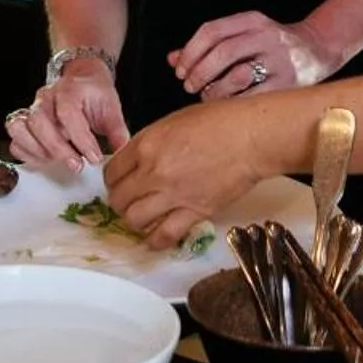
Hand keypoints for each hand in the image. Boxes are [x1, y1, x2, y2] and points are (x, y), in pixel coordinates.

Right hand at [6, 58, 131, 172]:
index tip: (94, 158)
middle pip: (39, 122)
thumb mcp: (111, 106)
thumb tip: (122, 151)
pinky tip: (44, 159)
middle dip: (58, 149)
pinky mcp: (25, 123)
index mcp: (67, 90)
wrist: (81, 77)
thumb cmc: (94, 93)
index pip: (68, 113)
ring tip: (55, 161)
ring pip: (19, 128)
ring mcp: (31, 109)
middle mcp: (45, 98)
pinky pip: (15, 140)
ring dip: (37, 150)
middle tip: (77, 166)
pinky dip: (26, 153)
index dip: (80, 139)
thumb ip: (117, 130)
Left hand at [104, 100, 275, 248]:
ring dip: (134, 222)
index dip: (113, 181)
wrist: (250, 137)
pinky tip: (156, 238)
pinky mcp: (194, 212)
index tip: (119, 184)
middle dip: (120, 203)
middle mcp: (154, 171)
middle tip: (129, 203)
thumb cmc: (219, 121)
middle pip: (119, 198)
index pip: (112, 171)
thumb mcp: (174, 121)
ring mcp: (173, 194)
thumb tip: (140, 159)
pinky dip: (156, 241)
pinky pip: (164, 235)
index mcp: (147, 144)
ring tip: (142, 220)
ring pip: (134, 219)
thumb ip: (152, 142)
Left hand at [170, 11, 336, 99]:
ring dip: (215, 90)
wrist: (318, 49)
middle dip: (199, 72)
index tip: (180, 70)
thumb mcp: (242, 36)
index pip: (212, 30)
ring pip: (237, 75)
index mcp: (251, 20)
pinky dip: (235, 103)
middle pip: (222, 51)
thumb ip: (208, 46)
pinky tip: (227, 107)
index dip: (190, 51)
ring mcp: (279, 59)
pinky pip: (254, 96)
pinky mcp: (289, 83)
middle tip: (189, 86)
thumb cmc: (270, 46)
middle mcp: (266, 35)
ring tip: (208, 97)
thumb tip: (172, 60)